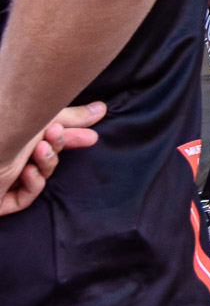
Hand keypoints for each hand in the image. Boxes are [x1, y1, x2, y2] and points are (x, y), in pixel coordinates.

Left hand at [0, 102, 104, 217]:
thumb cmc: (9, 124)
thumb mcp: (46, 117)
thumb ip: (73, 117)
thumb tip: (102, 108)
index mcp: (18, 134)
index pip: (49, 137)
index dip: (70, 136)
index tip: (92, 136)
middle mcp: (9, 153)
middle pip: (46, 156)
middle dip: (59, 148)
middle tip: (65, 138)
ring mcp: (2, 176)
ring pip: (38, 175)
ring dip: (46, 163)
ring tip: (41, 150)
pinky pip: (24, 197)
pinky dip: (32, 184)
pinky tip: (28, 171)